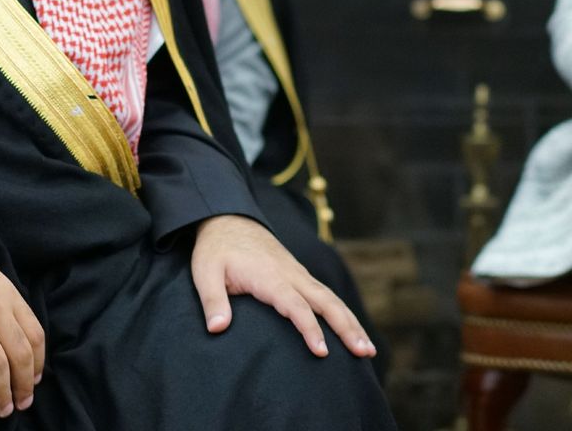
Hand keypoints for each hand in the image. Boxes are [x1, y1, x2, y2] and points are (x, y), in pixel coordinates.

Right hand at [0, 251, 44, 417]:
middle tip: (22, 404)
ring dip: (1, 392)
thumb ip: (10, 305)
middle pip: (19, 355)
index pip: (35, 335)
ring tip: (3, 410)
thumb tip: (21, 338)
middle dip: (23, 384)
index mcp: (11, 297)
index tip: (35, 381)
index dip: (38, 362)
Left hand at [190, 213, 376, 358]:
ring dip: (351, 322)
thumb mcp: (204, 272)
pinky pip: (326, 294)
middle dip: (347, 327)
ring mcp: (298, 273)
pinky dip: (342, 312)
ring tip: (367, 350)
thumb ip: (212, 301)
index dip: (310, 329)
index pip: (295, 306)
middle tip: (365, 352)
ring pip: (331, 298)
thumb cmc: (216, 248)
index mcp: (270, 276)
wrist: (228, 218)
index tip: (322, 351)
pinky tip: (352, 329)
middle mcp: (291, 274)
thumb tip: (217, 328)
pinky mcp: (299, 274)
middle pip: (326, 302)